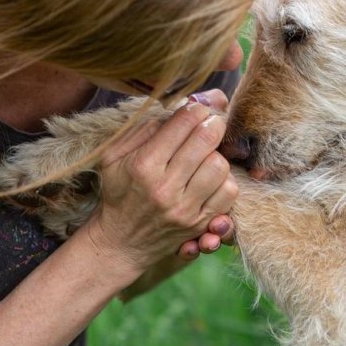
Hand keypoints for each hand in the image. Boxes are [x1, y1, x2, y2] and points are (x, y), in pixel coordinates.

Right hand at [84, 97, 237, 280]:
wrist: (120, 243)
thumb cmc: (119, 190)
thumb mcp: (116, 154)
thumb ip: (149, 125)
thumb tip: (189, 102)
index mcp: (143, 165)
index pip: (184, 123)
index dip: (197, 109)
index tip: (198, 110)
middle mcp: (165, 188)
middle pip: (207, 139)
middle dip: (214, 123)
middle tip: (211, 123)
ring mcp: (185, 208)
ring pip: (221, 165)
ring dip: (217, 154)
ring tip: (207, 155)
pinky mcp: (199, 223)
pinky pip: (229, 192)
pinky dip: (224, 180)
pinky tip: (211, 177)